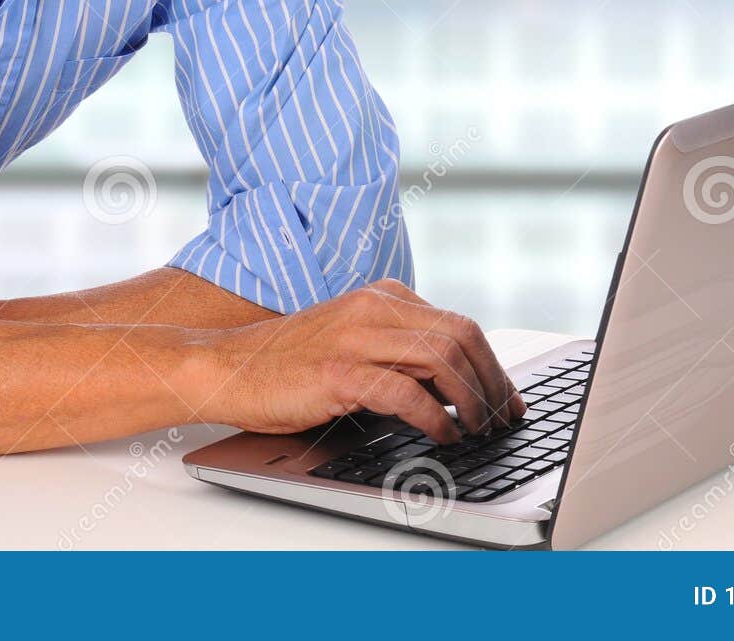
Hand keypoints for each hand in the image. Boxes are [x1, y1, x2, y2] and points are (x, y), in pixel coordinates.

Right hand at [195, 278, 524, 442]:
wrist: (225, 367)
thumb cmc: (287, 364)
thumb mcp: (352, 342)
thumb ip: (398, 350)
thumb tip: (457, 385)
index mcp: (382, 297)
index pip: (460, 324)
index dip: (493, 365)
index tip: (508, 399)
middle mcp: (373, 309)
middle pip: (461, 337)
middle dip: (492, 383)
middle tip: (503, 420)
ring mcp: (355, 338)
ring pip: (442, 359)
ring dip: (471, 400)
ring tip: (478, 430)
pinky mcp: (337, 372)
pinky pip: (405, 391)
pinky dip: (435, 417)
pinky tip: (442, 435)